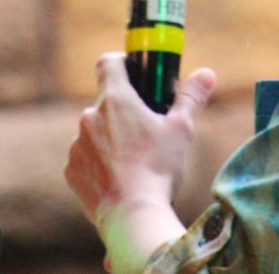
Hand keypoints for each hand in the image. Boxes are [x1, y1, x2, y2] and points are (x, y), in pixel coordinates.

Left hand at [65, 54, 215, 254]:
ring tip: (134, 162)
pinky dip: (98, 164)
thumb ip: (192, 97)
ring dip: (110, 139)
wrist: (132, 216)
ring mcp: (77, 145)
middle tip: (146, 130)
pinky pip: (85, 159)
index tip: (134, 73)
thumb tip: (207, 73)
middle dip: (123, 112)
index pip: (108, 63)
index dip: (121, 63)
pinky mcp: (71, 171)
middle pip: (105, 103)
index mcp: (115, 100)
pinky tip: (119, 179)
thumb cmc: (158, 169)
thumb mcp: (182, 129)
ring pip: (95, 132)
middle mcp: (89, 117)